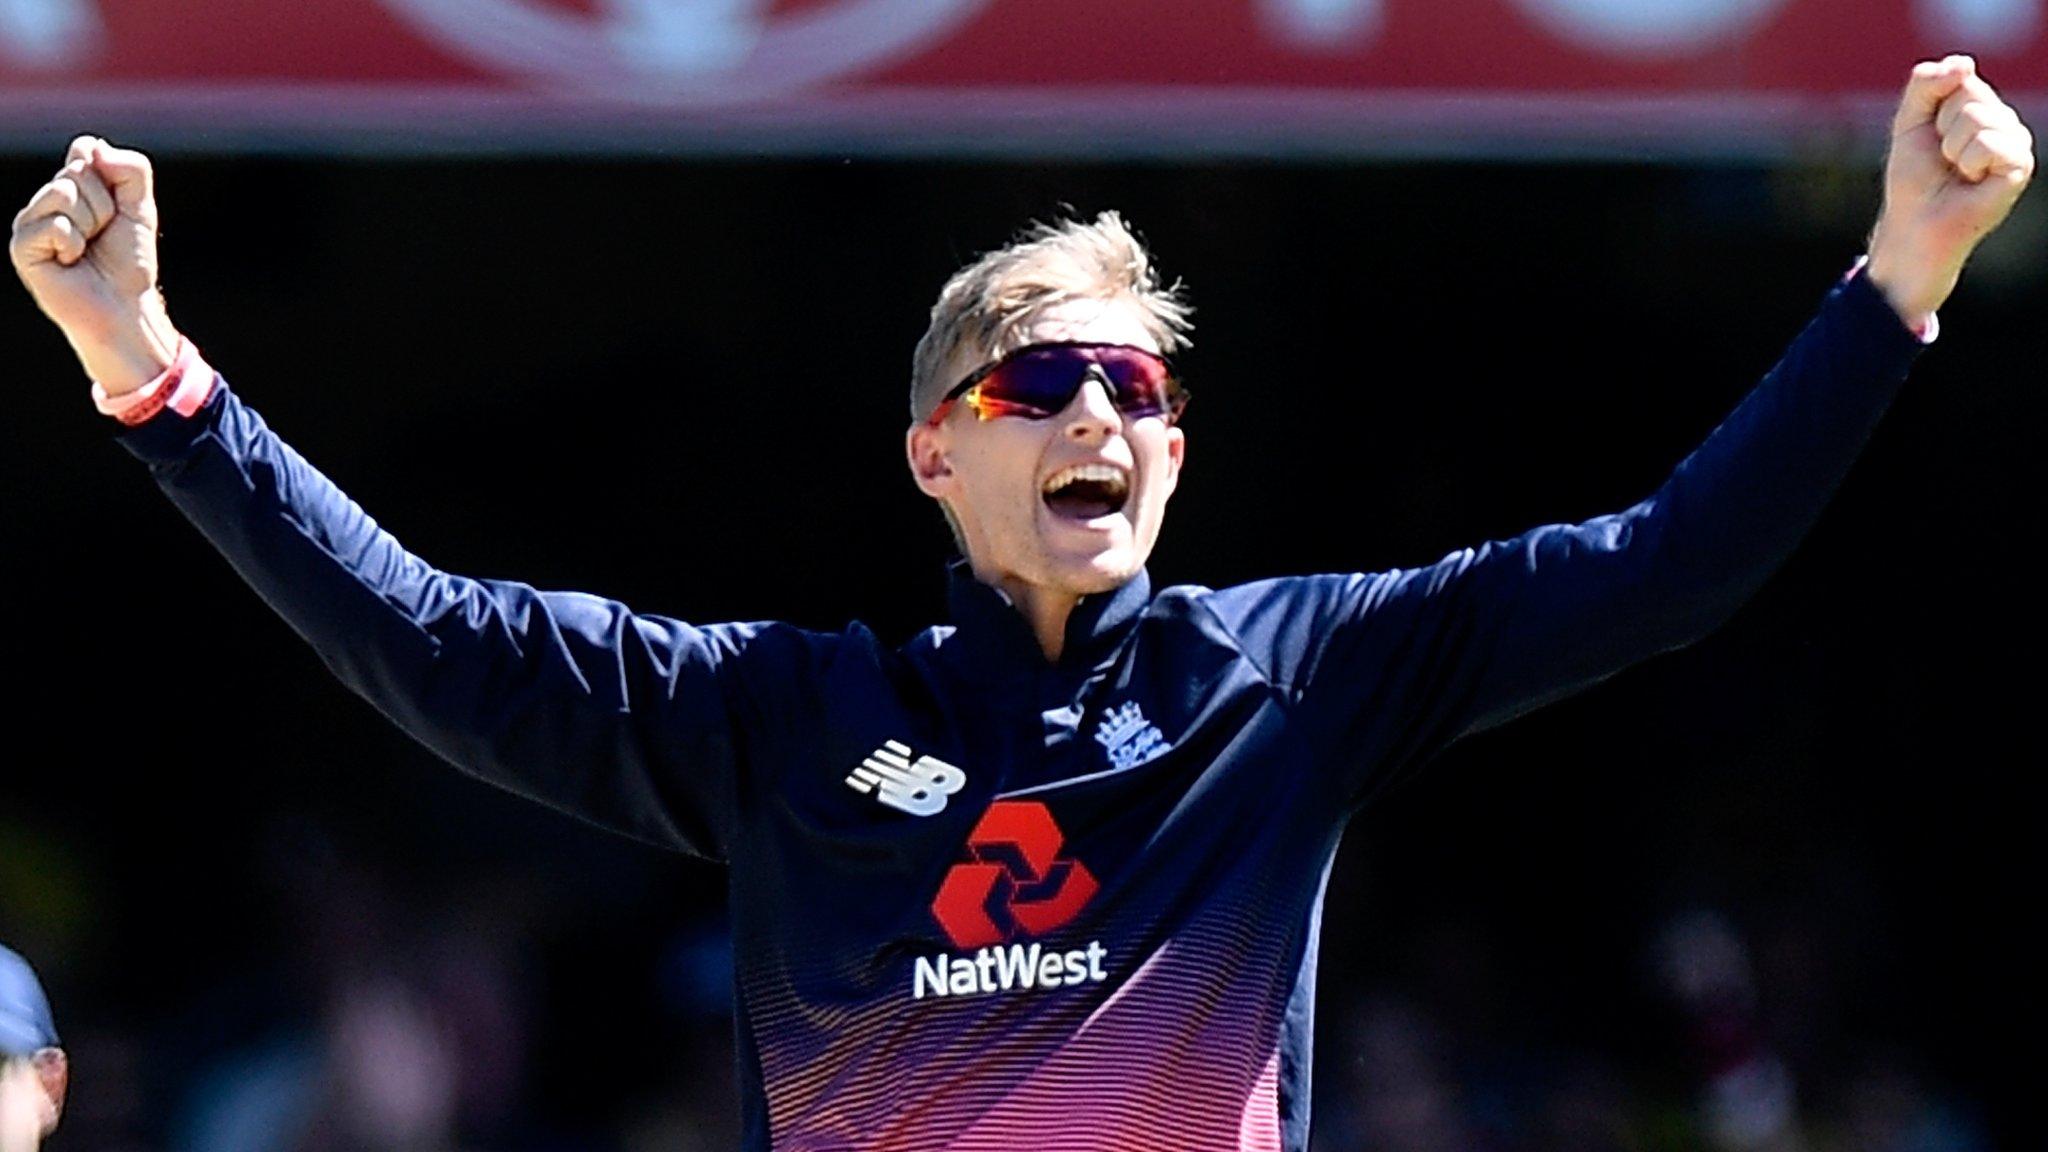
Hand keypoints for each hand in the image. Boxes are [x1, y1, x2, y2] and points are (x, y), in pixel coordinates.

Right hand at [10, 135, 180, 393]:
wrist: (124, 303)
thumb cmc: (129, 258)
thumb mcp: (141, 207)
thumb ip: (131, 170)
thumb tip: (94, 149)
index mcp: (71, 185)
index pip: (86, 149)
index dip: (111, 179)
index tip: (118, 210)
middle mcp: (47, 199)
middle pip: (76, 172)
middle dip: (104, 206)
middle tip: (103, 235)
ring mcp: (30, 221)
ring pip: (63, 194)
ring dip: (90, 224)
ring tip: (87, 248)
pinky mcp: (22, 245)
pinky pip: (54, 225)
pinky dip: (74, 244)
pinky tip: (71, 261)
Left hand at [1866, 56, 2034, 327]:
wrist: (1914, 223)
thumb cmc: (1914, 178)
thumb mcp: (1909, 122)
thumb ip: (1925, 84)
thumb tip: (1964, 63)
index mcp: (1980, 107)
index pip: (1958, 78)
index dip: (1931, 108)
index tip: (1928, 136)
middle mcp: (2003, 121)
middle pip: (1968, 94)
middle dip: (1941, 128)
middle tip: (1942, 158)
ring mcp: (2016, 142)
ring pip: (1977, 117)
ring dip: (1952, 148)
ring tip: (1956, 171)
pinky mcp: (2020, 165)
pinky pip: (1989, 143)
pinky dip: (1968, 163)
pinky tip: (1971, 180)